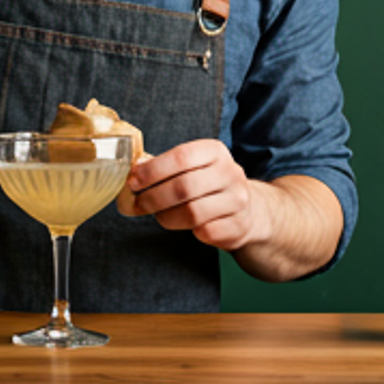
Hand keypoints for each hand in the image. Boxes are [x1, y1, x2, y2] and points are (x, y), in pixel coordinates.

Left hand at [123, 139, 258, 250]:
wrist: (249, 210)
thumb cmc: (210, 185)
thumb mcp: (195, 166)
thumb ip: (166, 166)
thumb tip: (134, 172)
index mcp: (215, 151)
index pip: (181, 157)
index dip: (153, 170)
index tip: (133, 181)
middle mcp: (230, 173)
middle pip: (184, 187)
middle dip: (153, 197)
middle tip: (138, 203)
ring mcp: (237, 201)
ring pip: (192, 212)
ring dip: (166, 216)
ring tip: (158, 215)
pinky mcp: (237, 227)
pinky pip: (204, 232)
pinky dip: (187, 230)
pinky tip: (182, 224)